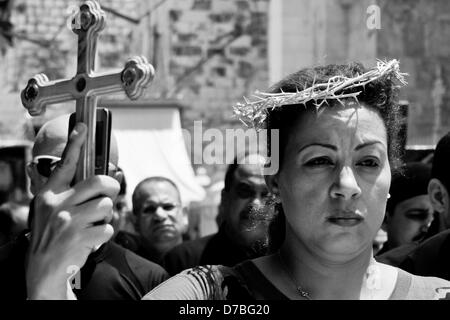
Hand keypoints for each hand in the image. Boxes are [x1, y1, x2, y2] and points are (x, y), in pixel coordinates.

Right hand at [26, 123, 119, 298]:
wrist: (43, 268)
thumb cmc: (51, 235)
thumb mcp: (48, 210)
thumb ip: (65, 192)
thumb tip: (92, 178)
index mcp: (49, 194)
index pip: (65, 164)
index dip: (75, 143)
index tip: (83, 126)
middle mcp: (58, 204)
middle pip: (100, 182)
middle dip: (112, 187)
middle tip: (110, 192)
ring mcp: (69, 221)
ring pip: (106, 205)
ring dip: (105, 215)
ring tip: (92, 223)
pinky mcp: (80, 237)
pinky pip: (107, 227)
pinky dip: (104, 233)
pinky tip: (91, 238)